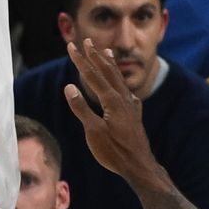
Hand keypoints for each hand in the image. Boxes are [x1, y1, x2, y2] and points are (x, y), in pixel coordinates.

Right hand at [64, 37, 157, 180]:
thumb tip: (69, 87)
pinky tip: (122, 87)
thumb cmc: (114, 152)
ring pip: (118, 80)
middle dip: (95, 56)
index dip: (80, 60)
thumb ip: (81, 108)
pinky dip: (121, 83)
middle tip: (87, 41)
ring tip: (106, 52)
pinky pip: (126, 91)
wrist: (139, 166)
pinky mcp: (134, 115)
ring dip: (110, 65)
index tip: (71, 46)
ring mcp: (130, 106)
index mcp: (111, 100)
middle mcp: (123, 99)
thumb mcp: (93, 131)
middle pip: (107, 72)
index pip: (92, 75)